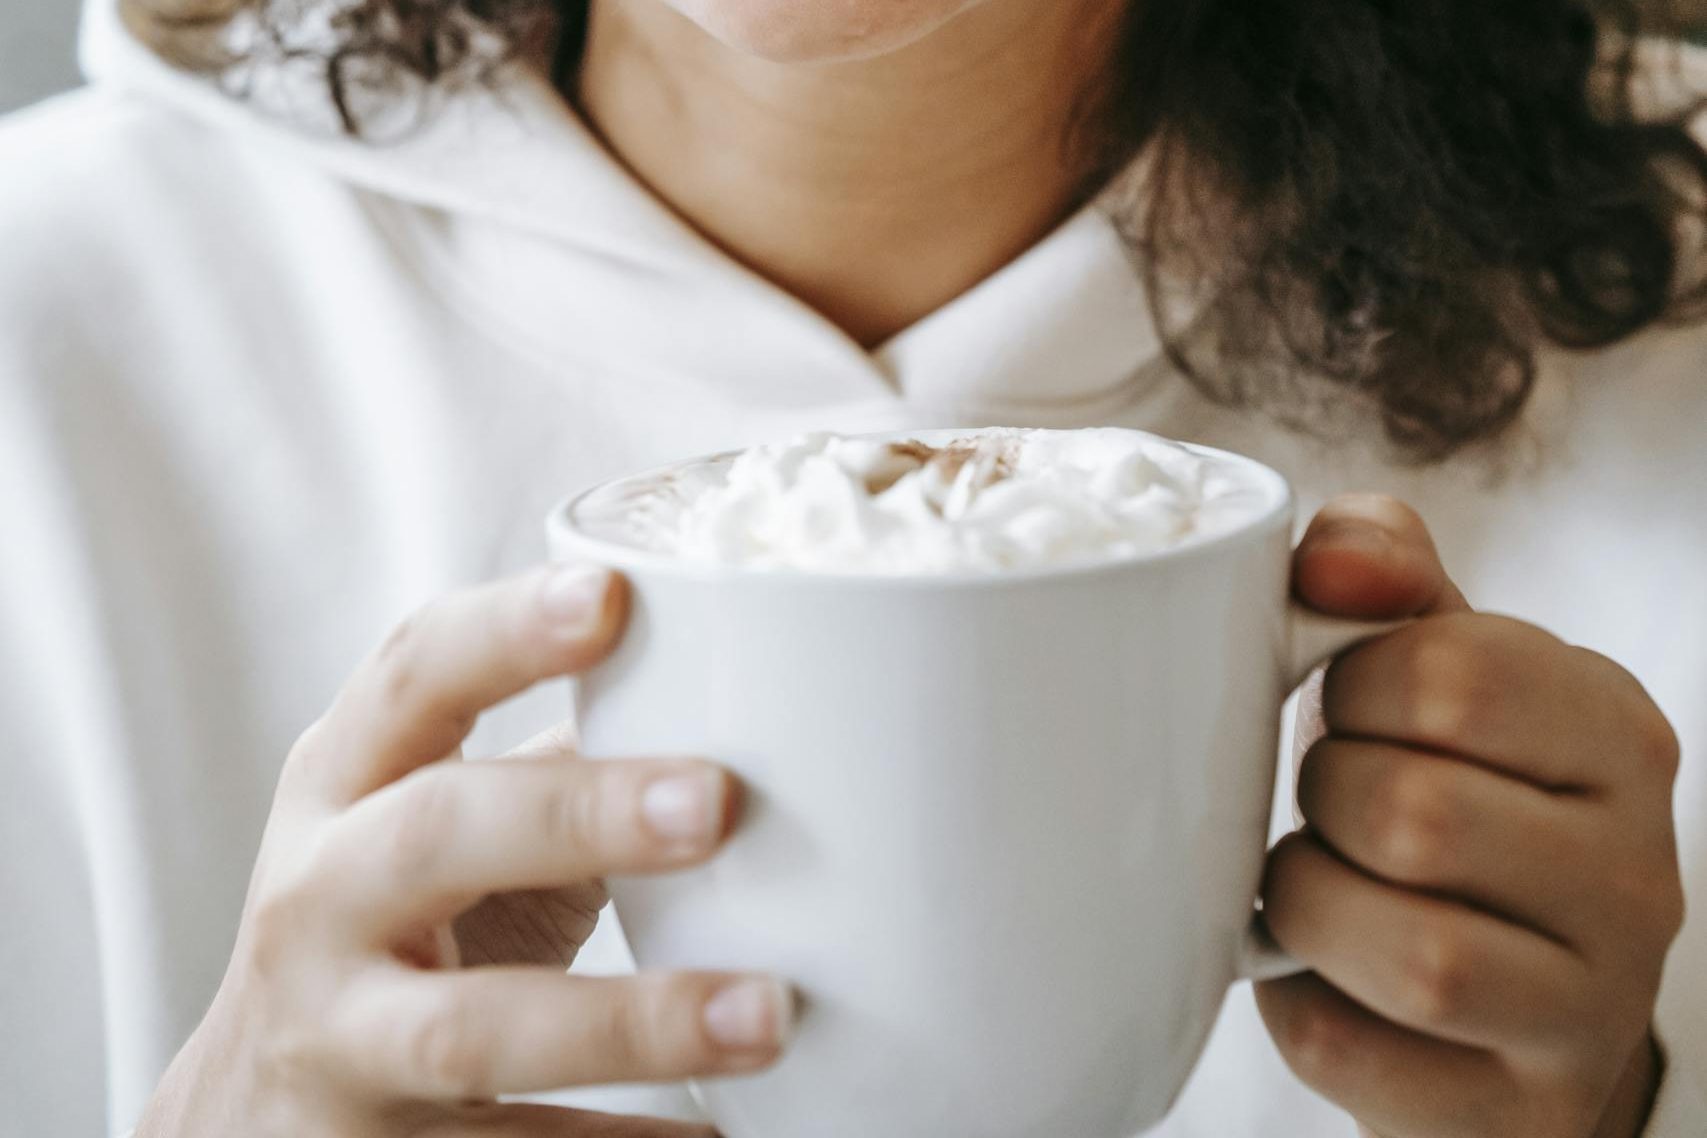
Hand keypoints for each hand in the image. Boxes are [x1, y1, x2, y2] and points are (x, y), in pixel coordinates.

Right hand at [137, 565, 791, 1136]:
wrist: (253, 1106)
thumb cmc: (385, 924)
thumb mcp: (427, 822)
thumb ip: (552, 766)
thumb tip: (740, 702)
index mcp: (345, 781)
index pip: (412, 675)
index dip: (504, 631)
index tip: (610, 598)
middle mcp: (321, 896)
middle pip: (434, 833)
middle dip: (573, 813)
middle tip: (715, 801)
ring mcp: (337, 1034)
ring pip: (469, 1028)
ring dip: (627, 1020)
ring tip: (765, 1013)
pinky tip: (722, 1132)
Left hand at [1256, 495, 1683, 1137]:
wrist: (1495, 994)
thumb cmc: (1443, 795)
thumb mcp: (1430, 664)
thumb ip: (1382, 569)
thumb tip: (1332, 559)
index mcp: (1615, 733)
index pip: (1454, 673)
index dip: (1351, 686)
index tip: (1347, 708)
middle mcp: (1637, 874)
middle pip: (1414, 814)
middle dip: (1320, 801)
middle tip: (1325, 808)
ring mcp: (1593, 1006)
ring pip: (1409, 952)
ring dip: (1308, 906)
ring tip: (1312, 887)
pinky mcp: (1519, 1108)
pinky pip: (1353, 1052)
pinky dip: (1296, 1005)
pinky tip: (1313, 975)